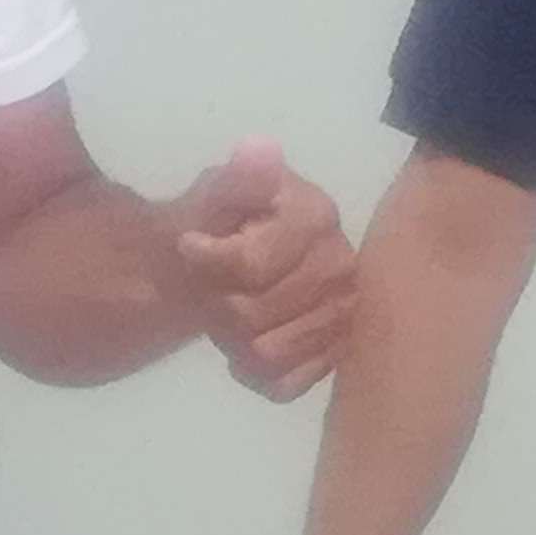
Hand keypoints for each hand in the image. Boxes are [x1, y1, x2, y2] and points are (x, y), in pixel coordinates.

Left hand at [166, 141, 355, 400]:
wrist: (230, 265)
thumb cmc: (222, 224)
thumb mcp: (216, 195)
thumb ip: (237, 181)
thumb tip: (258, 149)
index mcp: (317, 216)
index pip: (248, 265)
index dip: (207, 263)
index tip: (190, 245)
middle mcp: (344, 266)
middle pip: (252, 315)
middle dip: (217, 304)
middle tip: (212, 286)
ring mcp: (345, 316)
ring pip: (267, 354)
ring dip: (232, 340)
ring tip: (228, 314)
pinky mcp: (336, 356)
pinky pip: (284, 384)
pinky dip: (253, 372)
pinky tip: (245, 344)